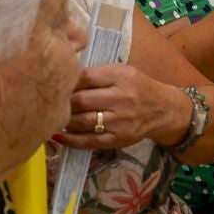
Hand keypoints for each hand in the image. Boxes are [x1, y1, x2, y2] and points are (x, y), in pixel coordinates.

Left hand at [57, 62, 189, 150]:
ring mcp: (121, 121)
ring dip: (64, 120)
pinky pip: (89, 141)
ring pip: (82, 121)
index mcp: (122, 76)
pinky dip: (70, 139)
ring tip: (54, 117)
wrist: (163, 109)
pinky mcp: (119, 139)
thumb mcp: (123, 72)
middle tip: (50, 102)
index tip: (56, 83)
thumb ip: (97, 74)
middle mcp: (122, 98)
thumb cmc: (138, 87)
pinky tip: (58, 135)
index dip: (67, 81)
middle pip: (81, 100)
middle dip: (62, 102)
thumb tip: (63, 80)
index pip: (86, 77)